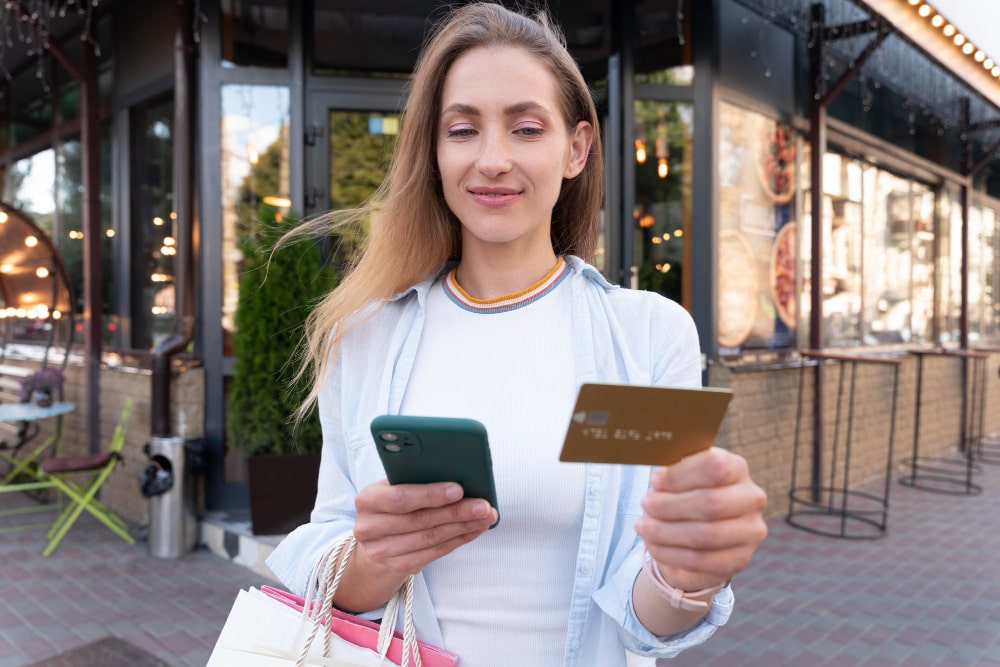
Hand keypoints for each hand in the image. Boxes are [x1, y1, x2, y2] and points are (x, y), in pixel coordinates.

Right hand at [352, 479, 497, 576]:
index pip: (400, 498)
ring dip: (464, 527)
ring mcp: (382, 551)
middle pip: (420, 520)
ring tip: (486, 516)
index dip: (431, 495)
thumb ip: (415, 479)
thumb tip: (458, 473)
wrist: (376, 536)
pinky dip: (459, 540)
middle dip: (457, 512)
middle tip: (484, 505)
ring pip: (431, 538)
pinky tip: (475, 529)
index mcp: (367, 499)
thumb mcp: (394, 485)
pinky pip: (434, 553)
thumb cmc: (393, 501)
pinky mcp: (397, 566)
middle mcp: (369, 528)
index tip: (459, 489)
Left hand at [635, 447, 767, 592]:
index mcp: (737, 468)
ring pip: (705, 535)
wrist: (697, 532)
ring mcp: (750, 531)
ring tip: (643, 526)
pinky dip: (670, 554)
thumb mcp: (681, 474)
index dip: (680, 475)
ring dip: (665, 532)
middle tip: (645, 504)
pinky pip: (701, 561)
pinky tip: (653, 545)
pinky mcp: (739, 559)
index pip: (715, 466)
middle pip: (711, 503)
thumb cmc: (685, 492)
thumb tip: (657, 478)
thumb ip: (672, 470)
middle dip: (669, 506)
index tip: (654, 480)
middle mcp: (752, 499)